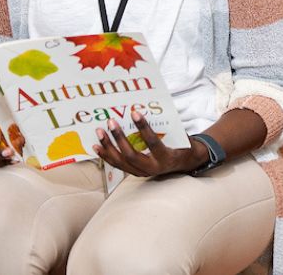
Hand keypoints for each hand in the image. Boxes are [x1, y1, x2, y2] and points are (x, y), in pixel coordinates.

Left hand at [93, 110, 207, 177]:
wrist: (184, 163)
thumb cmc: (181, 144)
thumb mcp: (179, 134)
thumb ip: (165, 125)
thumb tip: (145, 110)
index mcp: (166, 157)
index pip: (152, 142)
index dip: (143, 127)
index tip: (135, 113)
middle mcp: (153, 168)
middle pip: (131, 155)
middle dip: (119, 138)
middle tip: (111, 122)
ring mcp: (142, 172)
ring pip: (121, 162)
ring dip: (108, 147)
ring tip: (100, 132)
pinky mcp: (135, 173)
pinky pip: (118, 165)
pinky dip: (107, 155)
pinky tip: (97, 146)